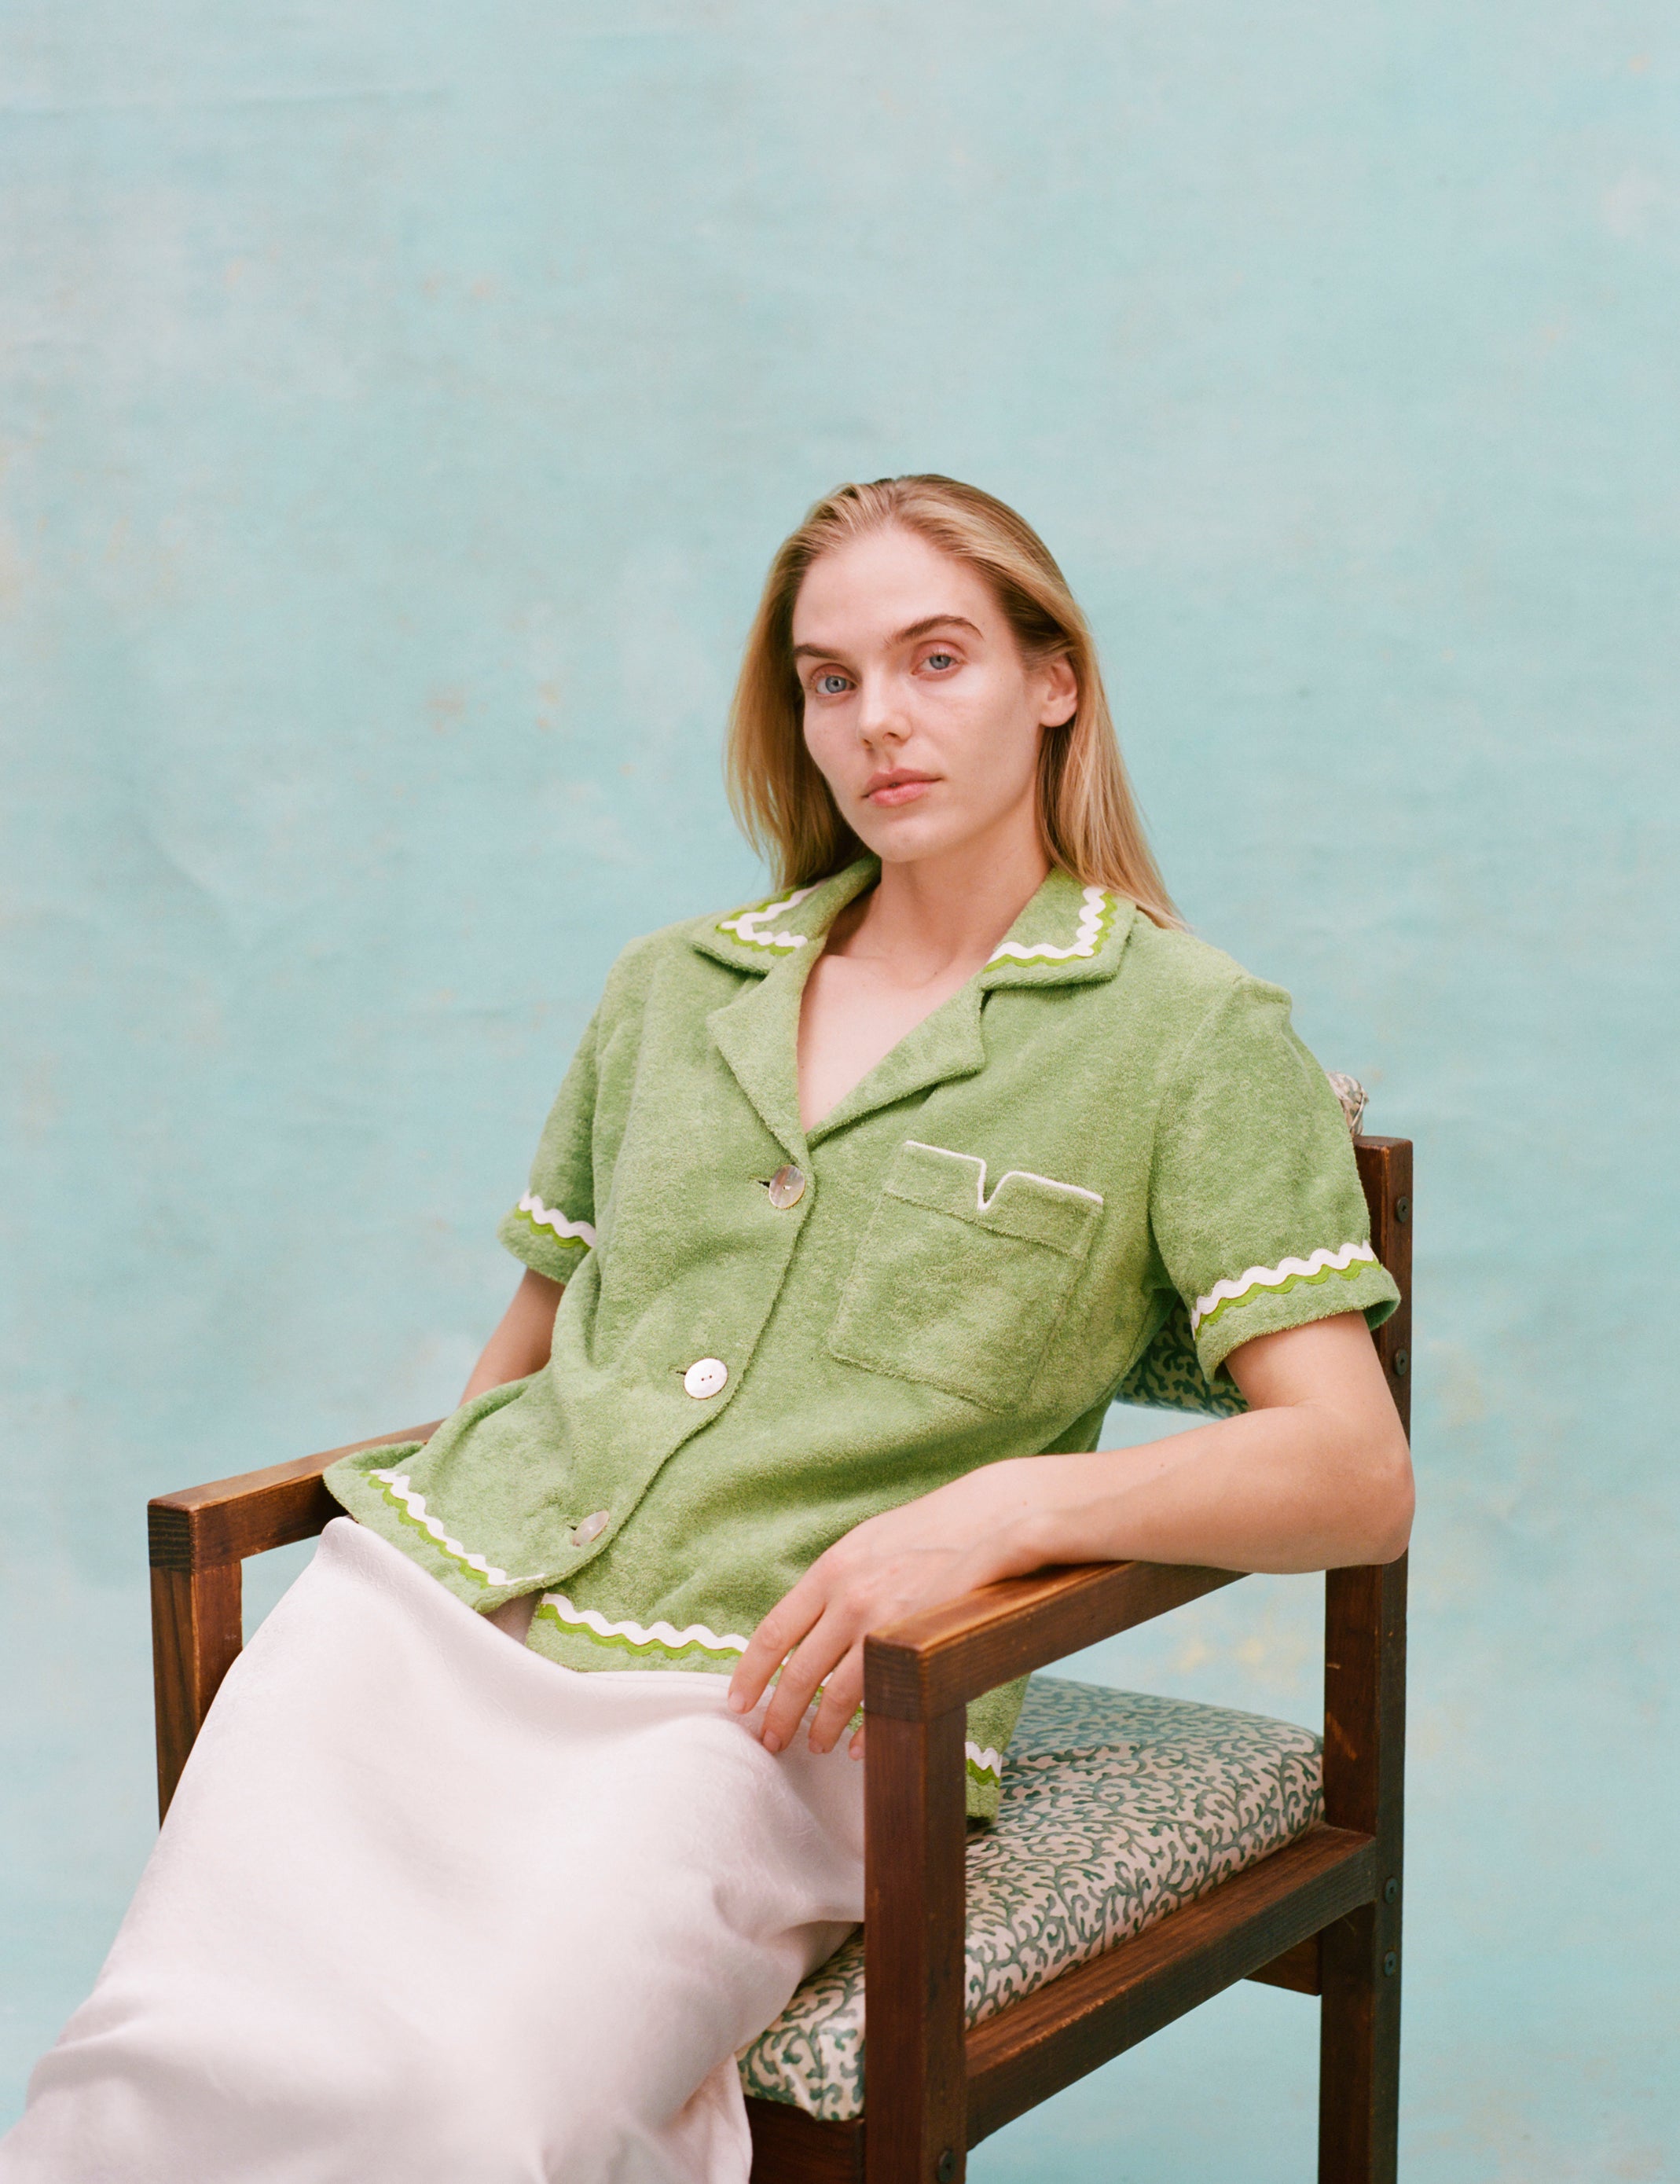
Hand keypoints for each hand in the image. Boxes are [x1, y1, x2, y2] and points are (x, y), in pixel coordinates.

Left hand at [726, 1460, 1040, 1758]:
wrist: (987, 1520)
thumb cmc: (922, 1534)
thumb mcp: (864, 1545)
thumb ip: (830, 1585)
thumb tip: (800, 1630)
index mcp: (829, 1571)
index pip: (773, 1632)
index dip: (751, 1673)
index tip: (738, 1702)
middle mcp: (850, 1598)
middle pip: (799, 1673)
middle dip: (780, 1714)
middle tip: (771, 1739)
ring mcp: (885, 1623)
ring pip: (837, 1694)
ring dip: (820, 1728)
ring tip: (815, 1746)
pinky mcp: (919, 1643)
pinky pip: (882, 1700)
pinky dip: (865, 1730)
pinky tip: (856, 1745)